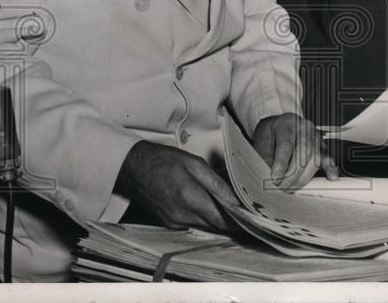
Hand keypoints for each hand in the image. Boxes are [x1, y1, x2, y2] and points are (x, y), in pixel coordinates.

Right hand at [115, 141, 238, 230]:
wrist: (134, 168)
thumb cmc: (164, 161)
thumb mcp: (194, 163)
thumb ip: (216, 183)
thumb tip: (235, 199)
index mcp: (189, 198)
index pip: (221, 219)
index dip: (239, 221)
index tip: (253, 217)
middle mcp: (181, 216)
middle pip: (215, 225)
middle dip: (231, 219)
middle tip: (246, 209)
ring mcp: (174, 222)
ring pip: (205, 226)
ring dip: (218, 218)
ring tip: (230, 204)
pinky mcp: (169, 223)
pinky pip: (193, 224)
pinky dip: (204, 216)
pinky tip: (209, 204)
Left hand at [253, 113, 338, 191]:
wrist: (277, 128)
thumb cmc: (270, 135)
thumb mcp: (261, 143)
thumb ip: (266, 159)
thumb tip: (272, 177)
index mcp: (287, 123)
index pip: (287, 144)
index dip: (282, 164)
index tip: (276, 179)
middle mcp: (304, 128)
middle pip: (304, 153)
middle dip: (292, 175)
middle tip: (282, 187)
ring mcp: (316, 136)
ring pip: (316, 159)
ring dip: (304, 178)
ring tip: (291, 187)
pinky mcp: (322, 147)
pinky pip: (328, 158)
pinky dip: (330, 169)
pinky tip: (330, 177)